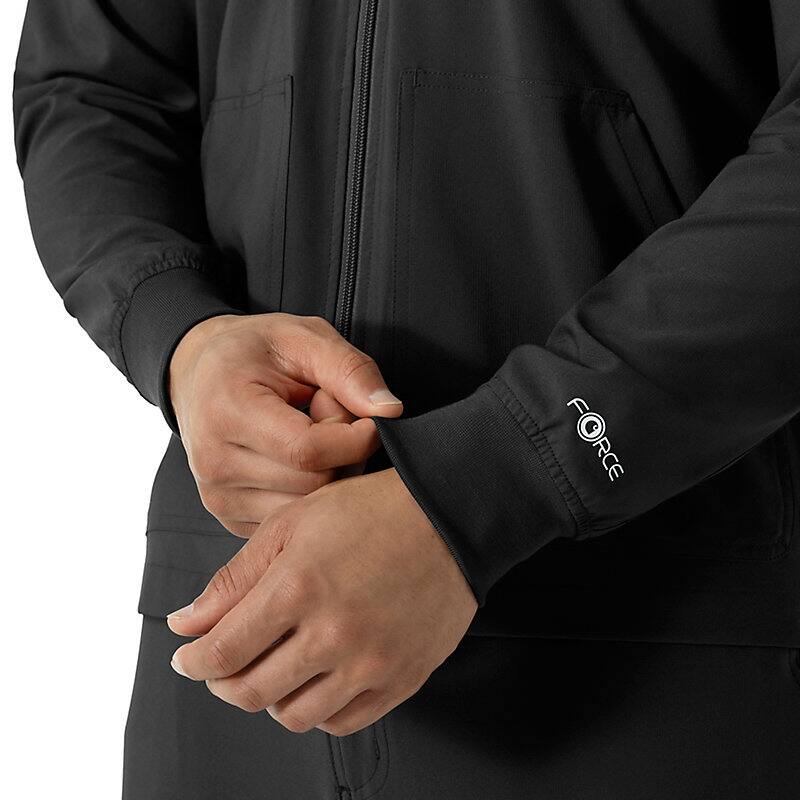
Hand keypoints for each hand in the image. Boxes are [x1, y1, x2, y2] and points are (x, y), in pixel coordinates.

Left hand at [166, 468, 478, 735]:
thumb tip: (187, 623)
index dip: (193, 661)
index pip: (222, 653)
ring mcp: (371, 663)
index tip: (187, 657)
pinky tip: (315, 679)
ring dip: (270, 697)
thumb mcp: (292, 524)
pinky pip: (343, 723)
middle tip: (224, 664)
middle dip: (223, 682)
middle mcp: (333, 633)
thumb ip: (235, 578)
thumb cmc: (371, 512)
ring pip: (294, 716)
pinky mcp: (401, 679)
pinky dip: (317, 710)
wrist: (449, 517)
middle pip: (251, 692)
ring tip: (274, 667)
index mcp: (298, 587)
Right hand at [168, 313, 402, 535]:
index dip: (356, 437)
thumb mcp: (303, 338)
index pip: (309, 451)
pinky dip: (311, 492)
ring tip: (313, 433)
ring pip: (308, 507)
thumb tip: (390, 411)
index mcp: (227, 411)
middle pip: (315, 483)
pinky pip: (293, 518)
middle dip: (343, 453)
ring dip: (330, 474)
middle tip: (331, 414)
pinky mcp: (230, 516)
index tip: (371, 417)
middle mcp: (214, 462)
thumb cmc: (255, 351)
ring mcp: (219, 495)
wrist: (200, 372)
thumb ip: (349, 370)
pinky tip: (300, 459)